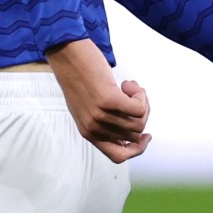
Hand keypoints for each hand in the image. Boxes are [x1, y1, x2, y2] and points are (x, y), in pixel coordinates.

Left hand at [46, 39, 149, 162]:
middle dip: (142, 116)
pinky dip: (140, 95)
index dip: (137, 149)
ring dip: (142, 102)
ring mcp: (100, 115)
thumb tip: (135, 128)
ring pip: (139, 121)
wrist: (67, 55)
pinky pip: (139, 108)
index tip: (145, 135)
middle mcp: (94, 128)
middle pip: (134, 135)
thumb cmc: (79, 77)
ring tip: (130, 88)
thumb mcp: (86, 107)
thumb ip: (104, 122)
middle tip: (135, 97)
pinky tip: (129, 84)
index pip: (118, 156)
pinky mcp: (108, 100)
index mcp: (88, 133)